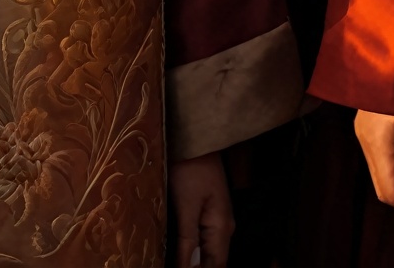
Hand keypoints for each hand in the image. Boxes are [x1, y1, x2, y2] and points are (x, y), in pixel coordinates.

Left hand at [169, 152, 233, 266]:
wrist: (194, 139)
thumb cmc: (190, 168)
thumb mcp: (186, 205)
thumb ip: (188, 241)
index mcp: (222, 227)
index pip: (216, 266)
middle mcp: (223, 227)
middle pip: (213, 261)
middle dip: (195, 267)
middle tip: (170, 264)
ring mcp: (216, 219)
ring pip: (207, 252)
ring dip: (193, 260)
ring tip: (172, 260)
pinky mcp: (207, 212)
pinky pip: (202, 240)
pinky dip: (191, 249)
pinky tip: (177, 251)